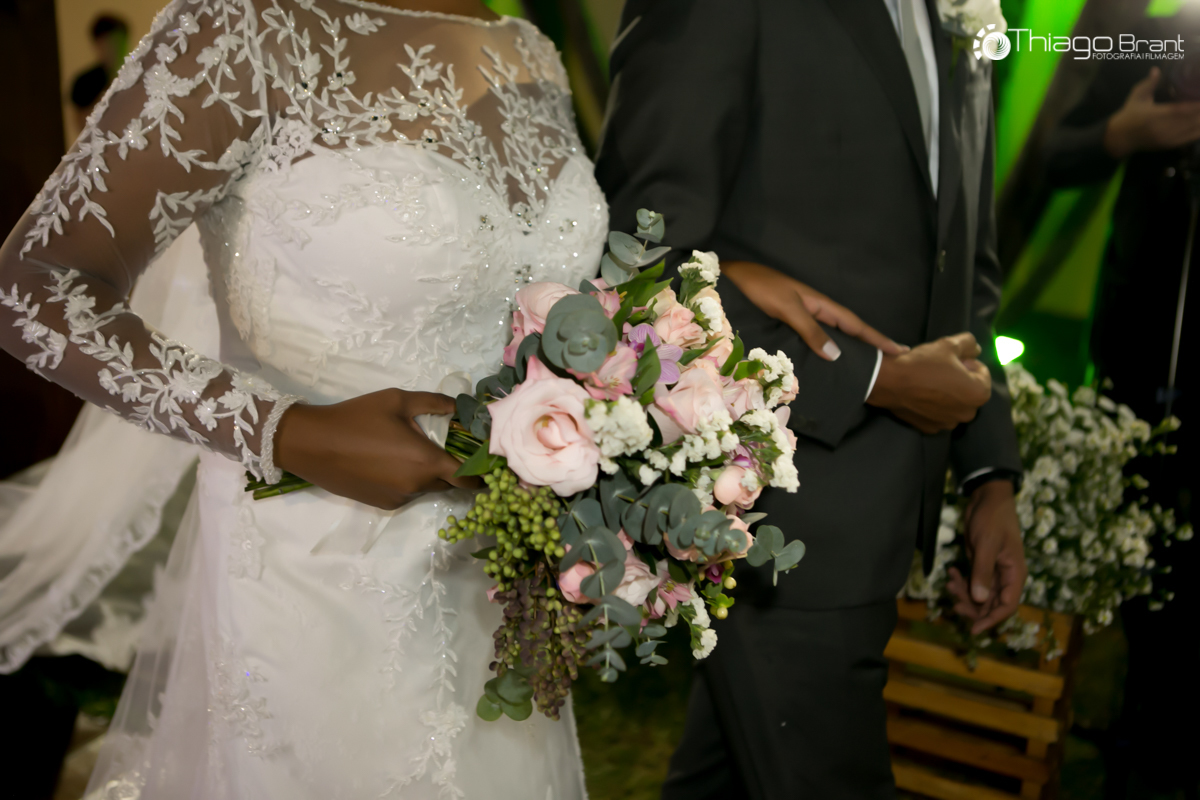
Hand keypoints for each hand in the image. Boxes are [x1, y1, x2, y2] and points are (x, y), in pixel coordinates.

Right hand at [273, 389, 479, 509]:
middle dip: (454, 471)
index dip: (482, 474)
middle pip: (449, 483)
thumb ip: (434, 402)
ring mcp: (400, 498)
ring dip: (429, 475)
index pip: (468, 477)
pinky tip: (391, 463)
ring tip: (411, 452)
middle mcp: (418, 485)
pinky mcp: (384, 505)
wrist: (313, 444)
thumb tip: (460, 405)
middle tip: (449, 450)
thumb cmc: (357, 417)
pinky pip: (408, 493)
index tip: (489, 466)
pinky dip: (409, 482)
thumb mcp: (397, 400)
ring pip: (427, 488)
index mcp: (426, 461)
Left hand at [720, 260, 907, 359]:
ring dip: (848, 349)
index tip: (900, 350)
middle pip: (847, 331)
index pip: (855, 324)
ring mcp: (800, 316)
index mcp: (819, 304)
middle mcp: (813, 310)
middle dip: (868, 345)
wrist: (731, 278)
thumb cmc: (758, 288)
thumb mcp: (786, 308)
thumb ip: (810, 330)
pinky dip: (824, 349)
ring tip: (865, 368)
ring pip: (830, 336)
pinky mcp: (785, 323)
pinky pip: (812, 339)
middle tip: (889, 363)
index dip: (876, 338)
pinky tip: (826, 362)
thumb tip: (837, 354)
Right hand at [866, 332, 991, 433]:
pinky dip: (934, 405)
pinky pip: (939, 414)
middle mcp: (968, 413)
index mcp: (978, 393)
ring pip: (955, 404)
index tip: (951, 359)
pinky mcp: (930, 428)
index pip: (982, 372)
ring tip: (930, 382)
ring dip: (948, 394)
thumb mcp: (948, 344)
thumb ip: (969, 343)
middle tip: (941, 369)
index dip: (967, 361)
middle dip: (960, 380)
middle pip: (970, 391)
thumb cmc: (922, 363)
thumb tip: (975, 349)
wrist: (888, 382)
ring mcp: (948, 423)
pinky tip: (922, 394)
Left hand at [947, 479, 1025, 633]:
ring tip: (950, 581)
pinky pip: (972, 582)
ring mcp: (993, 572)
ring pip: (979, 595)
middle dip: (972, 606)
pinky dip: (961, 581)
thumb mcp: (986, 545)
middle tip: (953, 600)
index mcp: (1015, 574)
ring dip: (964, 593)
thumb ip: (982, 572)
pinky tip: (951, 571)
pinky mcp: (980, 566)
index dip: (992, 619)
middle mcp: (1006, 577)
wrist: (986, 498)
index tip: (973, 629)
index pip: (1007, 606)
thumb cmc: (992, 519)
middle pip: (991, 604)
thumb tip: (979, 600)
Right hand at [1104, 67, 1199, 158]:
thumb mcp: (1136, 97)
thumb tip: (1156, 69)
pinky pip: (1190, 138)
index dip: (1196, 104)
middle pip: (1190, 120)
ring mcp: (1167, 139)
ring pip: (1193, 129)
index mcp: (1154, 115)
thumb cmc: (1130, 115)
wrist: (1121, 138)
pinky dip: (1199, 130)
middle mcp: (1162, 129)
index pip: (1180, 110)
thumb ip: (1148, 84)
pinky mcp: (1170, 145)